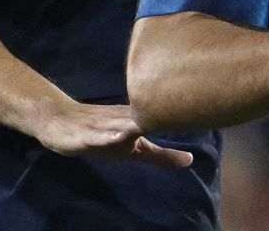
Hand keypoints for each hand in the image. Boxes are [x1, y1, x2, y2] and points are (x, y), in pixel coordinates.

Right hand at [35, 100, 194, 169]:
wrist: (59, 120)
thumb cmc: (101, 132)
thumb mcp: (131, 148)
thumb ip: (160, 155)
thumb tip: (190, 161)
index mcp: (136, 119)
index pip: (162, 115)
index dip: (182, 111)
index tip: (208, 107)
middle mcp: (122, 118)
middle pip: (144, 116)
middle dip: (163, 113)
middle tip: (191, 107)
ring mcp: (102, 125)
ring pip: (120, 124)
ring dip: (137, 124)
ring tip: (153, 124)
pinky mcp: (83, 135)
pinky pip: (95, 136)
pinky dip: (107, 135)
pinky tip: (119, 136)